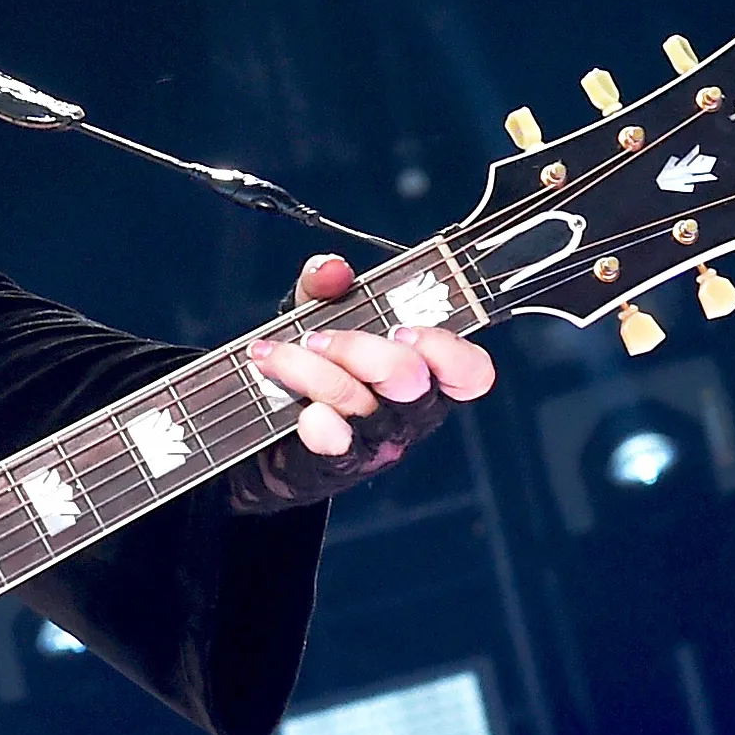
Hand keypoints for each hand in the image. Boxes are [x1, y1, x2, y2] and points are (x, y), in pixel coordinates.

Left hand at [231, 254, 497, 509]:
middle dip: (362, 350)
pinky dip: (321, 427)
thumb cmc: (314, 363)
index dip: (447, 350)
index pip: (470, 371)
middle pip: (411, 382)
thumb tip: (331, 268)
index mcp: (424, 372)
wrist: (264, 430)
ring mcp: (377, 444)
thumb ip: (326, 286)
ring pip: (361, 405)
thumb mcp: (318, 314)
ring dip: (312, 371)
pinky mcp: (339, 466)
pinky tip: (303, 412)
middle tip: (318, 337)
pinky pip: (338, 449)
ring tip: (272, 354)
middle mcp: (410, 413)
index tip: (403, 329)